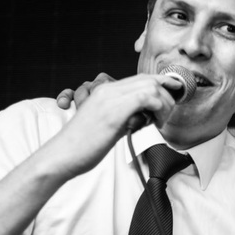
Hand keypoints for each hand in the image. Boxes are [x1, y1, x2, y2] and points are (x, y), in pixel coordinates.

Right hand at [43, 73, 178, 180]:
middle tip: (165, 117)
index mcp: (104, 90)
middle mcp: (108, 89)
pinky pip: (147, 98)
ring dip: (163, 104)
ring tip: (158, 122)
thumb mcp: (108, 125)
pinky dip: (157, 109)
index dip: (161, 84)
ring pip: (151, 87)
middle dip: (166, 96)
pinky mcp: (114, 111)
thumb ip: (125, 116)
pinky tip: (152, 124)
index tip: (172, 98)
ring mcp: (110, 98)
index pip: (141, 78)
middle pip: (149, 79)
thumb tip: (145, 118)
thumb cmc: (83, 145)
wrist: (62, 155)